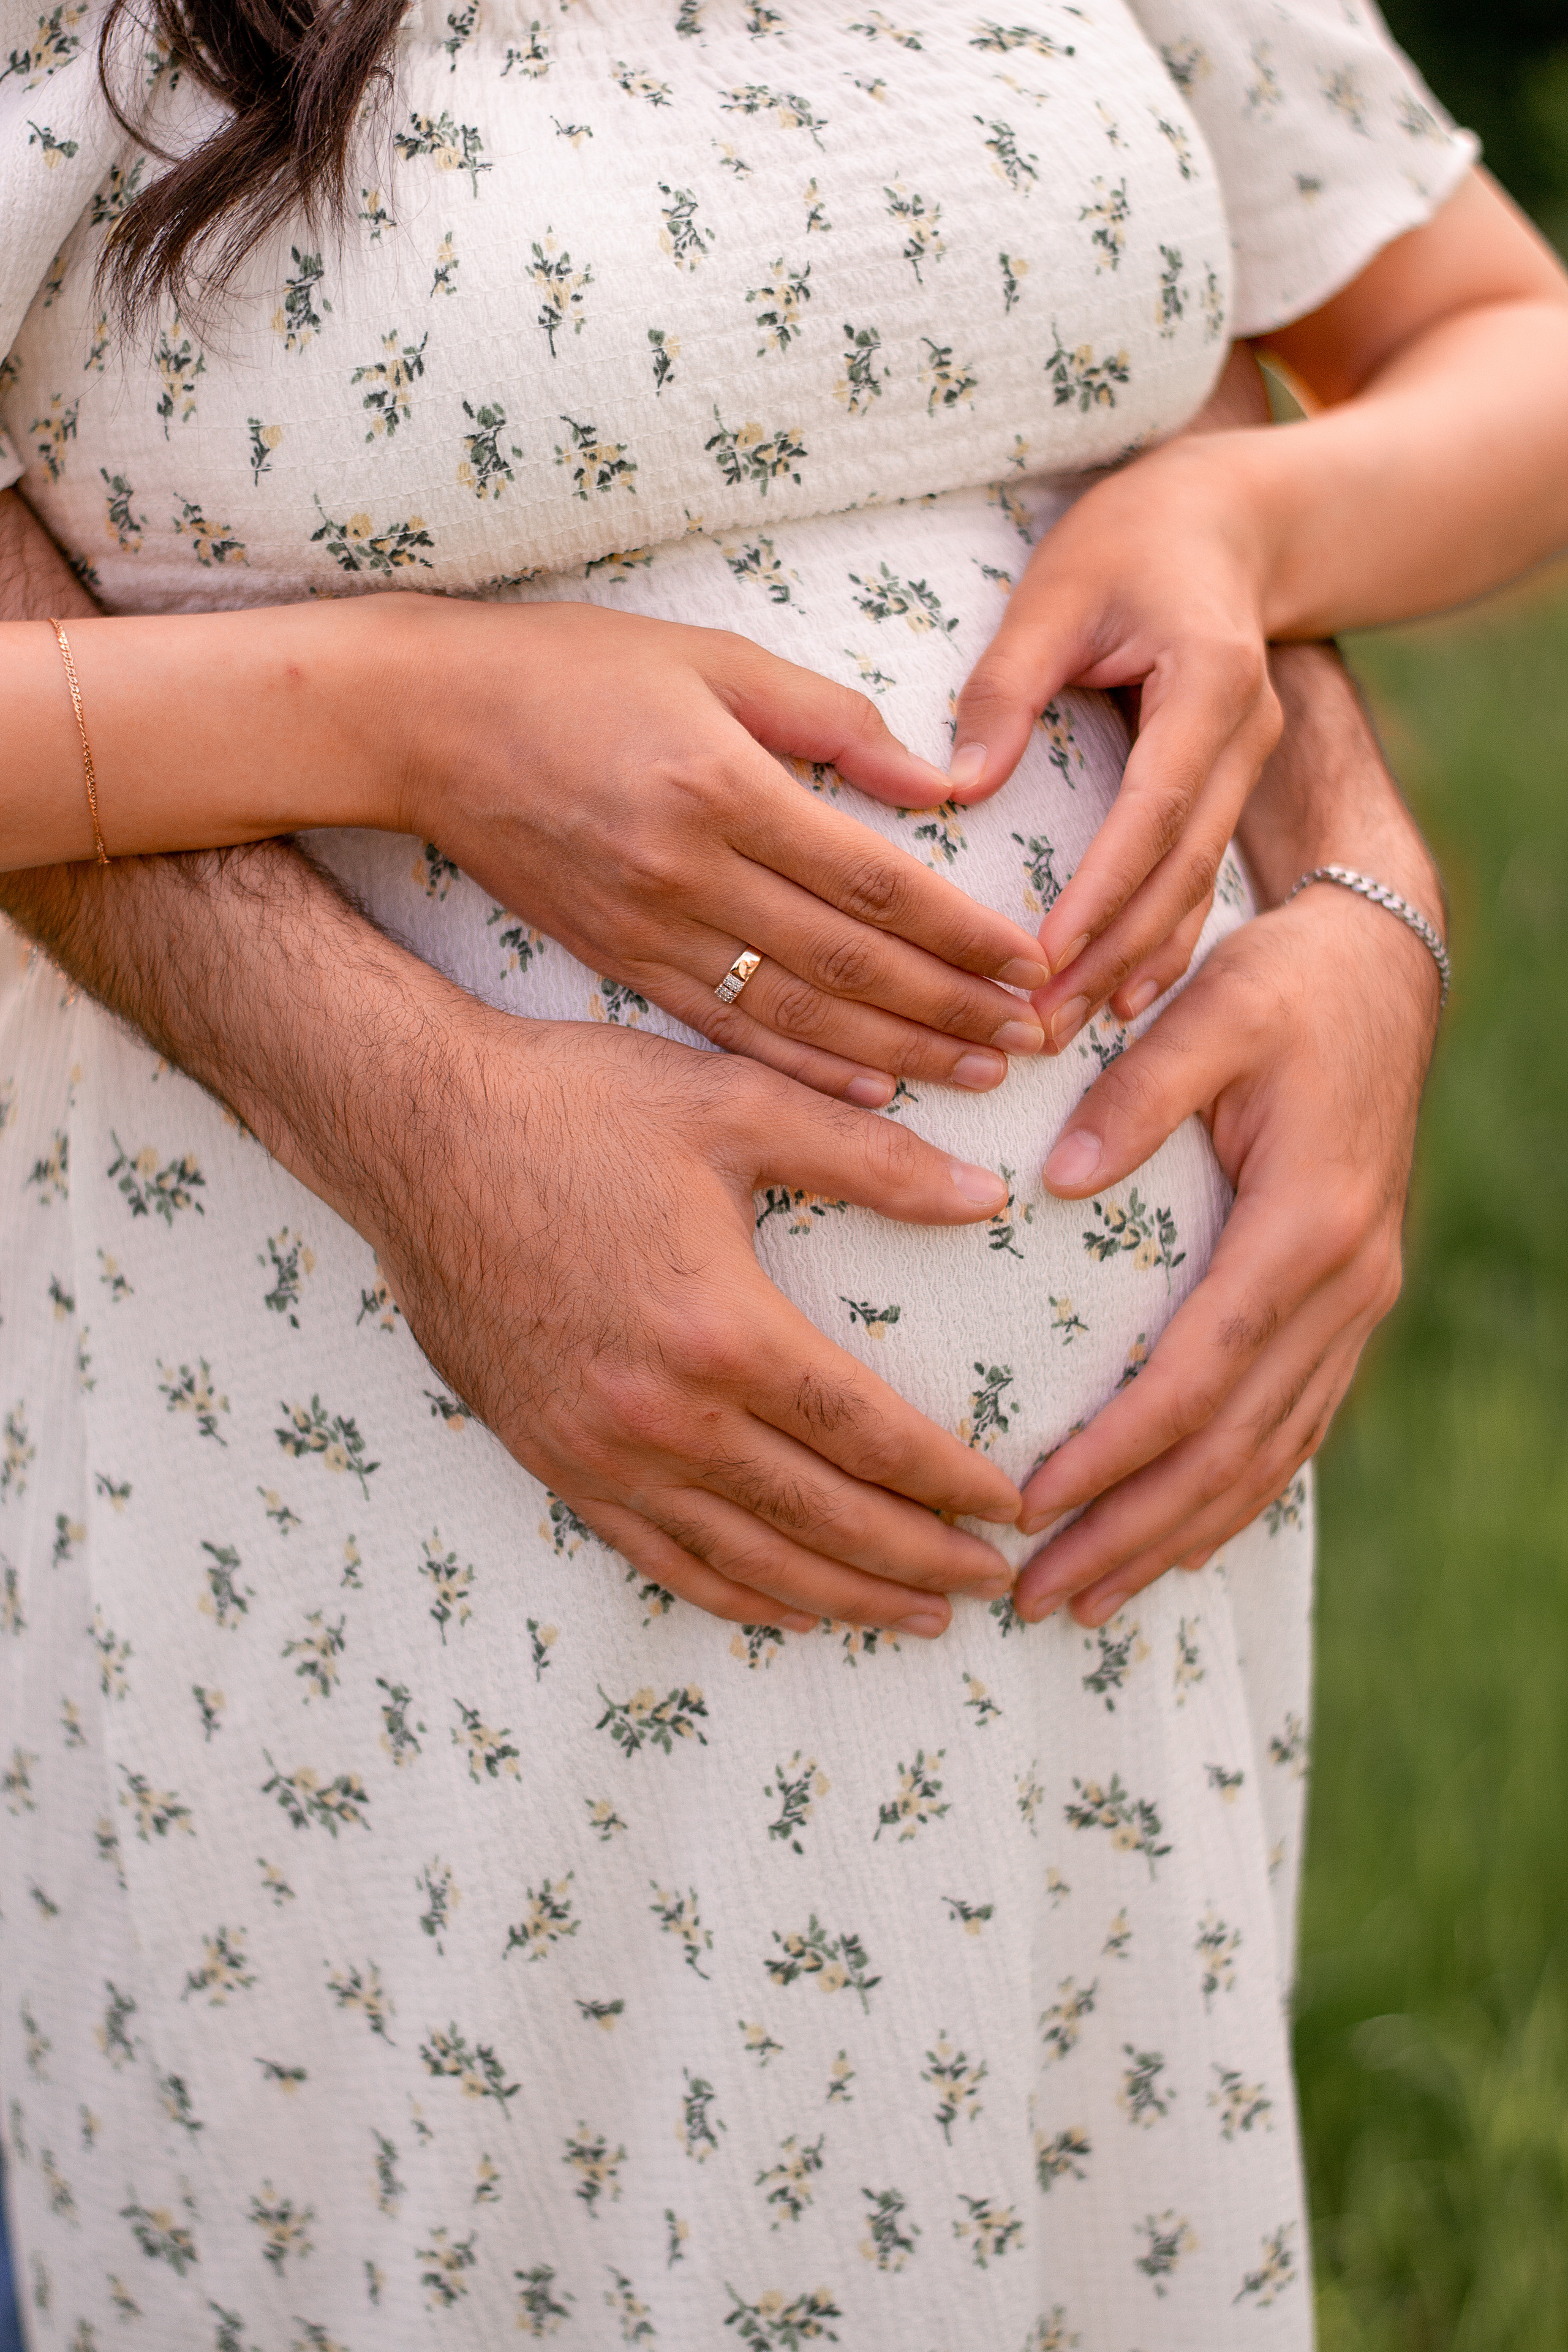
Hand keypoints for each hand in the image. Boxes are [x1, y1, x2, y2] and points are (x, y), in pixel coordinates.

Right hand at [362, 1006, 1022, 1632]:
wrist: (414, 1134)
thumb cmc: (575, 1107)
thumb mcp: (736, 1106)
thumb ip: (872, 1158)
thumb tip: (985, 1195)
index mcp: (724, 1332)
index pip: (870, 1435)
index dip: (949, 1481)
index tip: (1008, 1507)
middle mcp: (664, 1415)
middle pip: (822, 1517)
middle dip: (917, 1559)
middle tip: (990, 1583)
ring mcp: (600, 1451)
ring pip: (747, 1558)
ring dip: (840, 1596)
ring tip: (913, 1615)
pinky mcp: (551, 1459)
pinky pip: (657, 1556)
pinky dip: (733, 1595)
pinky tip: (786, 1609)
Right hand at [389, 597, 1049, 1100]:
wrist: (422, 723)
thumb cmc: (568, 669)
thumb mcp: (710, 656)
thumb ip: (831, 719)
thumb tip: (938, 783)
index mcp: (723, 787)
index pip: (877, 883)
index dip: (965, 932)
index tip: (1035, 961)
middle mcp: (689, 873)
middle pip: (851, 965)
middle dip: (954, 1007)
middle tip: (1038, 1035)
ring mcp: (649, 929)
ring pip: (797, 1014)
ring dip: (899, 1052)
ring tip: (982, 1073)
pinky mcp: (617, 961)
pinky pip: (726, 1031)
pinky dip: (803, 1069)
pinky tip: (871, 1093)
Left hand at [948, 433, 1280, 1046]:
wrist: (1231, 522)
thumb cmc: (1133, 540)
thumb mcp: (1058, 589)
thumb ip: (1008, 686)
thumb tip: (957, 789)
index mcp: (1211, 685)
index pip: (1153, 810)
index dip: (1100, 891)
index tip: (1043, 955)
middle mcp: (1243, 739)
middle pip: (1179, 870)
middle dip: (1109, 955)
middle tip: (1037, 1024)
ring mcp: (1245, 770)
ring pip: (1194, 888)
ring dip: (1131, 965)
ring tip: (1062, 1031)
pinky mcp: (1227, 790)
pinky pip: (1196, 882)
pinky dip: (1158, 943)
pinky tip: (1117, 1000)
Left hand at [1004, 636, 1445, 1625]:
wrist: (1385, 967)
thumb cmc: (1286, 983)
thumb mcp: (1212, 1009)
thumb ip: (1137, 1091)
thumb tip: (1056, 1181)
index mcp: (1304, 1225)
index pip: (1195, 1376)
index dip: (1114, 1455)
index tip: (1029, 1508)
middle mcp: (1343, 1283)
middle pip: (1232, 1447)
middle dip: (1134, 1531)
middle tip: (1040, 1595)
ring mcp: (1357, 1301)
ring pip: (1269, 1453)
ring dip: (1181, 1534)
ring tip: (1093, 1597)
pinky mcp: (1348, 1302)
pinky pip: (1293, 1424)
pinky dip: (1237, 1492)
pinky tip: (1181, 1537)